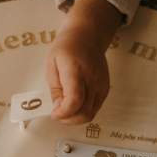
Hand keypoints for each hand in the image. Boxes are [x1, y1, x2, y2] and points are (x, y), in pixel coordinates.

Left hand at [44, 0, 120, 125]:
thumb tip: (58, 108)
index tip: (54, 113)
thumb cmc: (66, 48)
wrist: (87, 37)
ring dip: (75, 118)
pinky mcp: (105, 90)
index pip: (75, 99)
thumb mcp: (51, 64)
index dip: (64, 112)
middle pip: (85, 111)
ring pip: (91, 114)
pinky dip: (83, 112)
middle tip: (57, 113)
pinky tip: (73, 105)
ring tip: (64, 110)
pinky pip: (95, 108)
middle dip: (68, 119)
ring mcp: (102, 85)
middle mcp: (93, 79)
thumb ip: (55, 88)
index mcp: (76, 70)